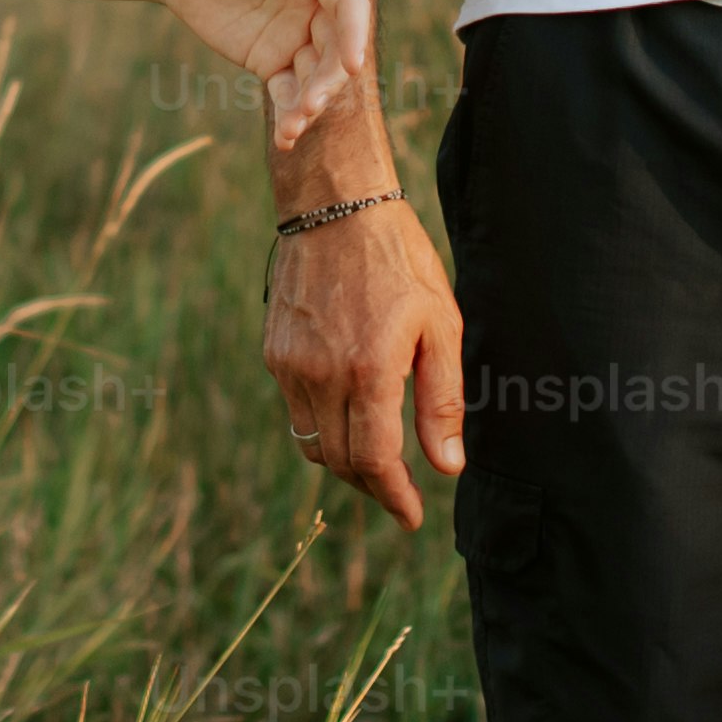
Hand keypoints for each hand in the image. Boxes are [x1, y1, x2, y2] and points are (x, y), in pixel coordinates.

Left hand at [153, 0, 369, 146]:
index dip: (354, 33)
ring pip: (316, 77)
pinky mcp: (272, 62)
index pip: (348, 4)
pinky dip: (289, 117)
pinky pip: (288, 94)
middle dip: (329, 80)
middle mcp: (313, 7)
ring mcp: (295, 37)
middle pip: (336, 49)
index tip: (352, 64)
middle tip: (309, 105)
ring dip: (311, 104)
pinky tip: (284, 139)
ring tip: (293, 126)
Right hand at [260, 193, 464, 531]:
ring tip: (377, 459)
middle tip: (402, 493)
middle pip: (341, 463)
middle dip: (374, 487)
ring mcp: (291, 365)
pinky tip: (349, 412)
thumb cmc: (398, 258)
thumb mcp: (439, 323)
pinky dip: (323, 426)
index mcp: (367, 370)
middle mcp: (321, 375)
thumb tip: (447, 466)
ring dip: (345, 462)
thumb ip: (443, 399)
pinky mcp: (275, 352)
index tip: (413, 517)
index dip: (396, 498)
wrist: (333, 203)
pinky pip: (297, 410)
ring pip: (313, 443)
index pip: (375, 462)